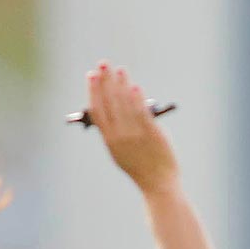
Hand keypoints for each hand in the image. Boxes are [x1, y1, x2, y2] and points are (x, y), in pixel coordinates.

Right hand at [85, 64, 177, 193]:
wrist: (158, 184)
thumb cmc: (140, 168)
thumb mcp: (120, 152)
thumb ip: (115, 132)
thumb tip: (114, 107)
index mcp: (109, 140)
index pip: (97, 110)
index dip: (94, 90)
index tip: (92, 76)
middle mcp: (119, 136)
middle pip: (110, 102)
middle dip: (106, 80)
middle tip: (103, 64)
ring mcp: (135, 134)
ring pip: (125, 104)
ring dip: (121, 84)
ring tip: (120, 70)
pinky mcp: (151, 133)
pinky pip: (142, 113)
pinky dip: (137, 99)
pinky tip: (134, 87)